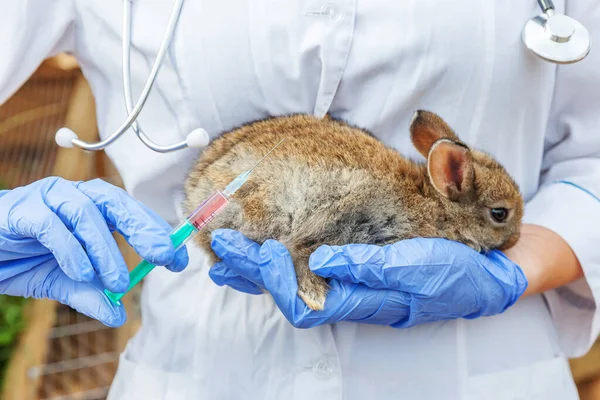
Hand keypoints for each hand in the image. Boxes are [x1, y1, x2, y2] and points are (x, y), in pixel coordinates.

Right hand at [0, 177, 188, 326]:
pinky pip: (52, 225)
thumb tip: (118, 316)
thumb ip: (91, 294)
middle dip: (144, 229)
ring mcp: (49, 197)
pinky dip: (71, 249)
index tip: (178, 258)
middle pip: (117, 203)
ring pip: (86, 213)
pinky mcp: (23, 209)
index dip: (157, 232)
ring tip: (118, 283)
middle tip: (164, 256)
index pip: (132, 213)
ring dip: (106, 250)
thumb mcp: (63, 281)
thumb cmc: (24, 257)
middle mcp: (75, 196)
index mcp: (93, 207)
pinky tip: (81, 273)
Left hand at [208, 229, 527, 328]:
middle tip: (222, 242)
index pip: (304, 303)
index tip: (260, 249)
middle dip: (251, 269)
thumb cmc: (453, 272)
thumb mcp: (417, 268)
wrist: (481, 274)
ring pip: (291, 283)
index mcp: (362, 302)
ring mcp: (348, 284)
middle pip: (287, 293)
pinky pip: (305, 270)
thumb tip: (319, 262)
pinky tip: (260, 249)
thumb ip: (369, 267)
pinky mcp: (352, 269)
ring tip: (225, 249)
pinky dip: (277, 261)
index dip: (276, 281)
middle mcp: (348, 298)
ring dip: (256, 267)